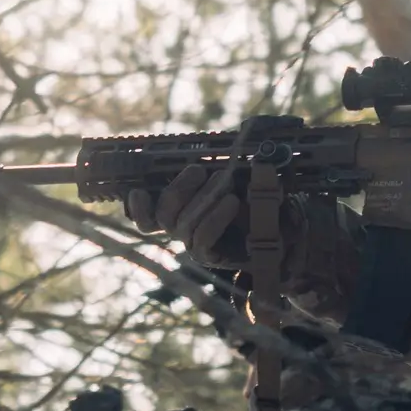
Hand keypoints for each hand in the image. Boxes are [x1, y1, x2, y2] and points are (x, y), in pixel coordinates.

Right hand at [125, 164, 245, 267]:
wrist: (274, 229)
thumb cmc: (247, 198)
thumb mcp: (227, 179)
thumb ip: (210, 170)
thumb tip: (206, 154)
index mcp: (175, 212)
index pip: (145, 216)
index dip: (137, 208)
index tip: (139, 191)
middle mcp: (179, 230)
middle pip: (163, 215)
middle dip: (179, 189)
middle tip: (199, 169)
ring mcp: (192, 244)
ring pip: (183, 224)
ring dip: (203, 198)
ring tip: (225, 180)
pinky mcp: (210, 256)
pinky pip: (203, 237)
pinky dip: (216, 217)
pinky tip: (231, 202)